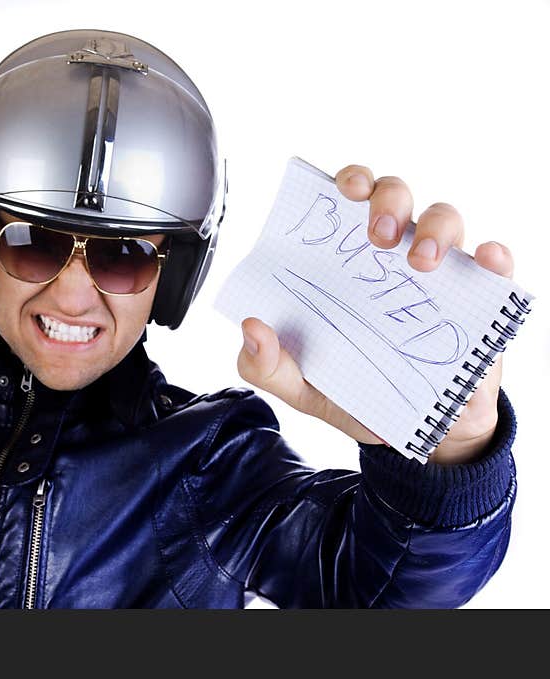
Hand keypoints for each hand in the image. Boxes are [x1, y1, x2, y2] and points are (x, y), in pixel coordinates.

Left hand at [237, 164, 513, 464]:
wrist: (411, 434)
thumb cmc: (352, 393)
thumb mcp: (300, 386)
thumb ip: (266, 364)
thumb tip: (251, 328)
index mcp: (345, 263)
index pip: (348, 201)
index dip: (349, 181)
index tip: (344, 191)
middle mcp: (392, 255)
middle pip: (396, 195)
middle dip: (388, 199)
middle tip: (377, 236)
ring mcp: (439, 273)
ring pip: (447, 218)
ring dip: (436, 228)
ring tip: (420, 264)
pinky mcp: (481, 299)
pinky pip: (495, 263)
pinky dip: (493, 257)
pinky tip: (486, 262)